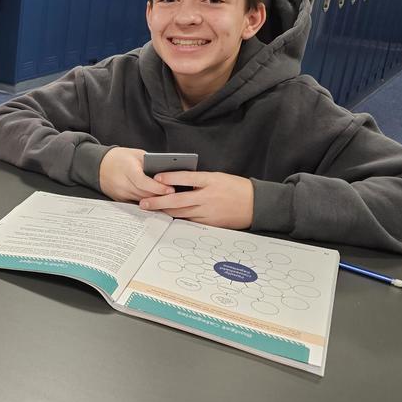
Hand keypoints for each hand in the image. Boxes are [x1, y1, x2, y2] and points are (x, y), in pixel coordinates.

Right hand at [98, 146, 175, 201]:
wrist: (99, 165)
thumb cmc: (119, 157)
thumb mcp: (136, 154)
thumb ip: (150, 163)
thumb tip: (168, 172)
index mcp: (127, 169)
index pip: (144, 182)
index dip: (158, 187)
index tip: (171, 189)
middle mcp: (122, 183)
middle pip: (145, 194)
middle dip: (161, 195)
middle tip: (176, 196)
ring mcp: (120, 193)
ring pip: (142, 200)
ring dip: (155, 200)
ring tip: (170, 199)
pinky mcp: (119, 199)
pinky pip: (136, 203)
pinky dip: (147, 201)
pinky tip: (157, 201)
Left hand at [138, 171, 253, 228]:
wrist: (257, 204)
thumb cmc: (236, 188)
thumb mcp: (218, 177)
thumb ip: (199, 180)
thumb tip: (177, 182)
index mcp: (211, 181)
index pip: (186, 177)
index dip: (170, 178)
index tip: (156, 178)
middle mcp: (208, 197)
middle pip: (178, 200)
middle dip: (159, 202)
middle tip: (144, 203)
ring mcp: (209, 212)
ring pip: (182, 213)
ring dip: (165, 212)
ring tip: (152, 210)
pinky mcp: (211, 223)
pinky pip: (191, 221)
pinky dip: (179, 218)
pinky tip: (168, 217)